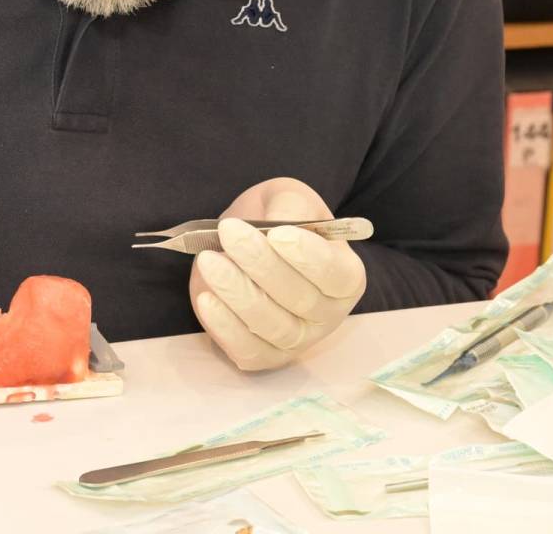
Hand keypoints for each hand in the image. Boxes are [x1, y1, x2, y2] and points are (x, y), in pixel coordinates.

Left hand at [188, 177, 366, 371]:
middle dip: (261, 265)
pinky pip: (248, 350)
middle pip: (300, 300)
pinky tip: (207, 298)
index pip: (335, 275)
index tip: (276, 234)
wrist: (245, 240)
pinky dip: (225, 327)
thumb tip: (278, 226)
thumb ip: (289, 207)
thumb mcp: (287, 199)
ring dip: (238, 293)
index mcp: (345, 274)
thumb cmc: (276, 219)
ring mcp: (298, 339)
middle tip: (229, 232)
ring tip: (209, 260)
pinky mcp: (264, 354)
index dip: (307, 257)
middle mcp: (328, 313)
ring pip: (272, 326)